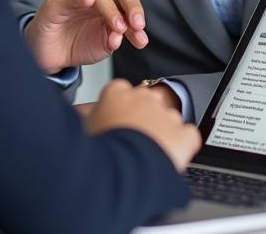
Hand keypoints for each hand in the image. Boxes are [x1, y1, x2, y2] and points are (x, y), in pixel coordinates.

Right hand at [24, 0, 148, 73]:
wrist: (50, 54)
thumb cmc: (77, 43)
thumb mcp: (102, 45)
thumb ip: (114, 38)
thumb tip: (121, 36)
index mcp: (110, 0)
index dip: (137, 14)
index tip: (142, 35)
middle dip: (131, 7)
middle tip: (135, 26)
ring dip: (110, 8)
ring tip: (116, 25)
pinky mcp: (56, 0)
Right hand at [86, 79, 200, 171]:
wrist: (121, 173)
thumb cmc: (99, 152)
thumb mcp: (83, 128)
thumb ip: (85, 116)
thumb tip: (78, 113)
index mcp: (116, 92)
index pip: (120, 93)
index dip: (119, 111)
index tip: (117, 124)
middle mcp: (143, 97)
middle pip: (146, 103)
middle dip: (142, 119)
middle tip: (131, 142)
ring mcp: (165, 114)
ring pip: (167, 118)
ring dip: (162, 132)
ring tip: (148, 155)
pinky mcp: (182, 134)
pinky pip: (187, 136)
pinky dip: (182, 146)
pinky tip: (170, 157)